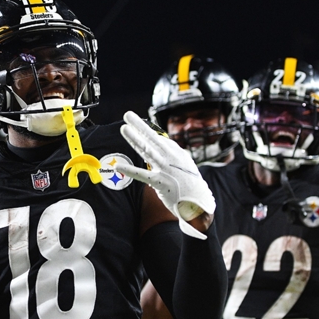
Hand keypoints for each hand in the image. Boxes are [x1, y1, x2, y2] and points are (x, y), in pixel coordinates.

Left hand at [115, 111, 214, 238]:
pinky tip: (119, 166)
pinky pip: (143, 175)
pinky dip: (130, 170)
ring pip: (147, 151)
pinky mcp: (160, 182)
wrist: (199, 203)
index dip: (146, 132)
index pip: (159, 140)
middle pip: (153, 138)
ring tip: (124, 129)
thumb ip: (173, 157)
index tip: (135, 123)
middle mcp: (172, 158)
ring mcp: (166, 169)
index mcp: (178, 154)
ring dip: (135, 139)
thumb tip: (164, 147)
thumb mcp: (185, 166)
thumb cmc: (190, 186)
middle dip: (140, 126)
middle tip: (128, 115)